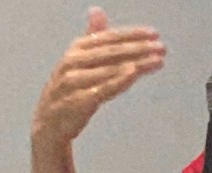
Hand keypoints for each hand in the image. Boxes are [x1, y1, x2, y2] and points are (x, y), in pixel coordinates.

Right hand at [31, 7, 165, 148]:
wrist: (49, 124)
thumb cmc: (69, 90)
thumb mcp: (78, 60)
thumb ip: (92, 37)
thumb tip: (97, 10)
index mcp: (76, 49)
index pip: (109, 37)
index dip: (132, 34)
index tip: (154, 34)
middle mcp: (73, 62)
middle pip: (112, 52)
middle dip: (140, 48)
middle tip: (162, 47)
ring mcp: (74, 82)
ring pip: (111, 70)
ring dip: (137, 64)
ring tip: (158, 61)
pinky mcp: (77, 102)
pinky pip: (103, 89)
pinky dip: (119, 80)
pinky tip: (135, 74)